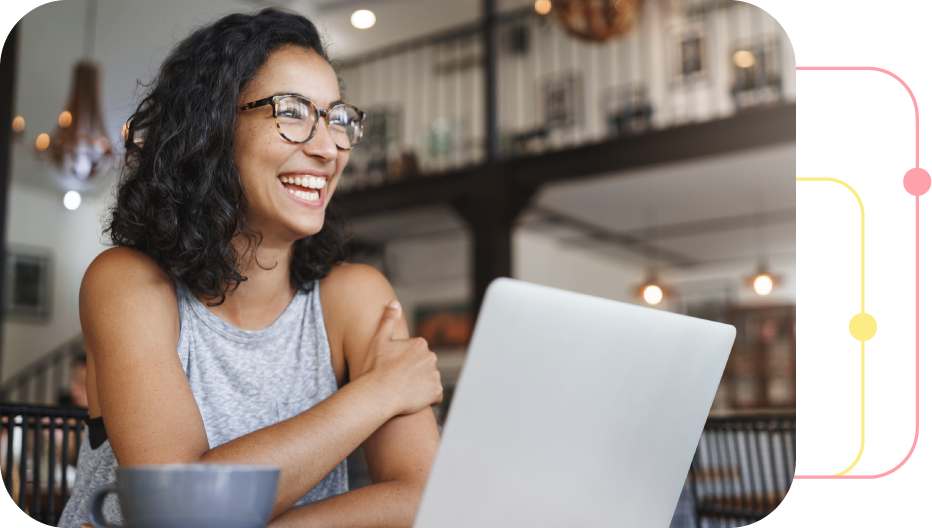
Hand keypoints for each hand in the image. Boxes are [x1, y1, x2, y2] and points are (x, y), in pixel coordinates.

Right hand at [359, 301, 442, 415]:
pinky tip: (412, 399)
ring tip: (403, 390)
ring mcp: (435, 375)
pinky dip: (427, 398)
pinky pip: (435, 396)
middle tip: (397, 380)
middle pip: (424, 366)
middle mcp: (431, 357)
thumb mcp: (379, 340)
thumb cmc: (375, 368)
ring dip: (421, 385)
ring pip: (429, 380)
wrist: (377, 395)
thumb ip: (389, 320)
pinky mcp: (436, 392)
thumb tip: (395, 303)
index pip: (416, 354)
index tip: (393, 368)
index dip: (404, 362)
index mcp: (420, 343)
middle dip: (415, 372)